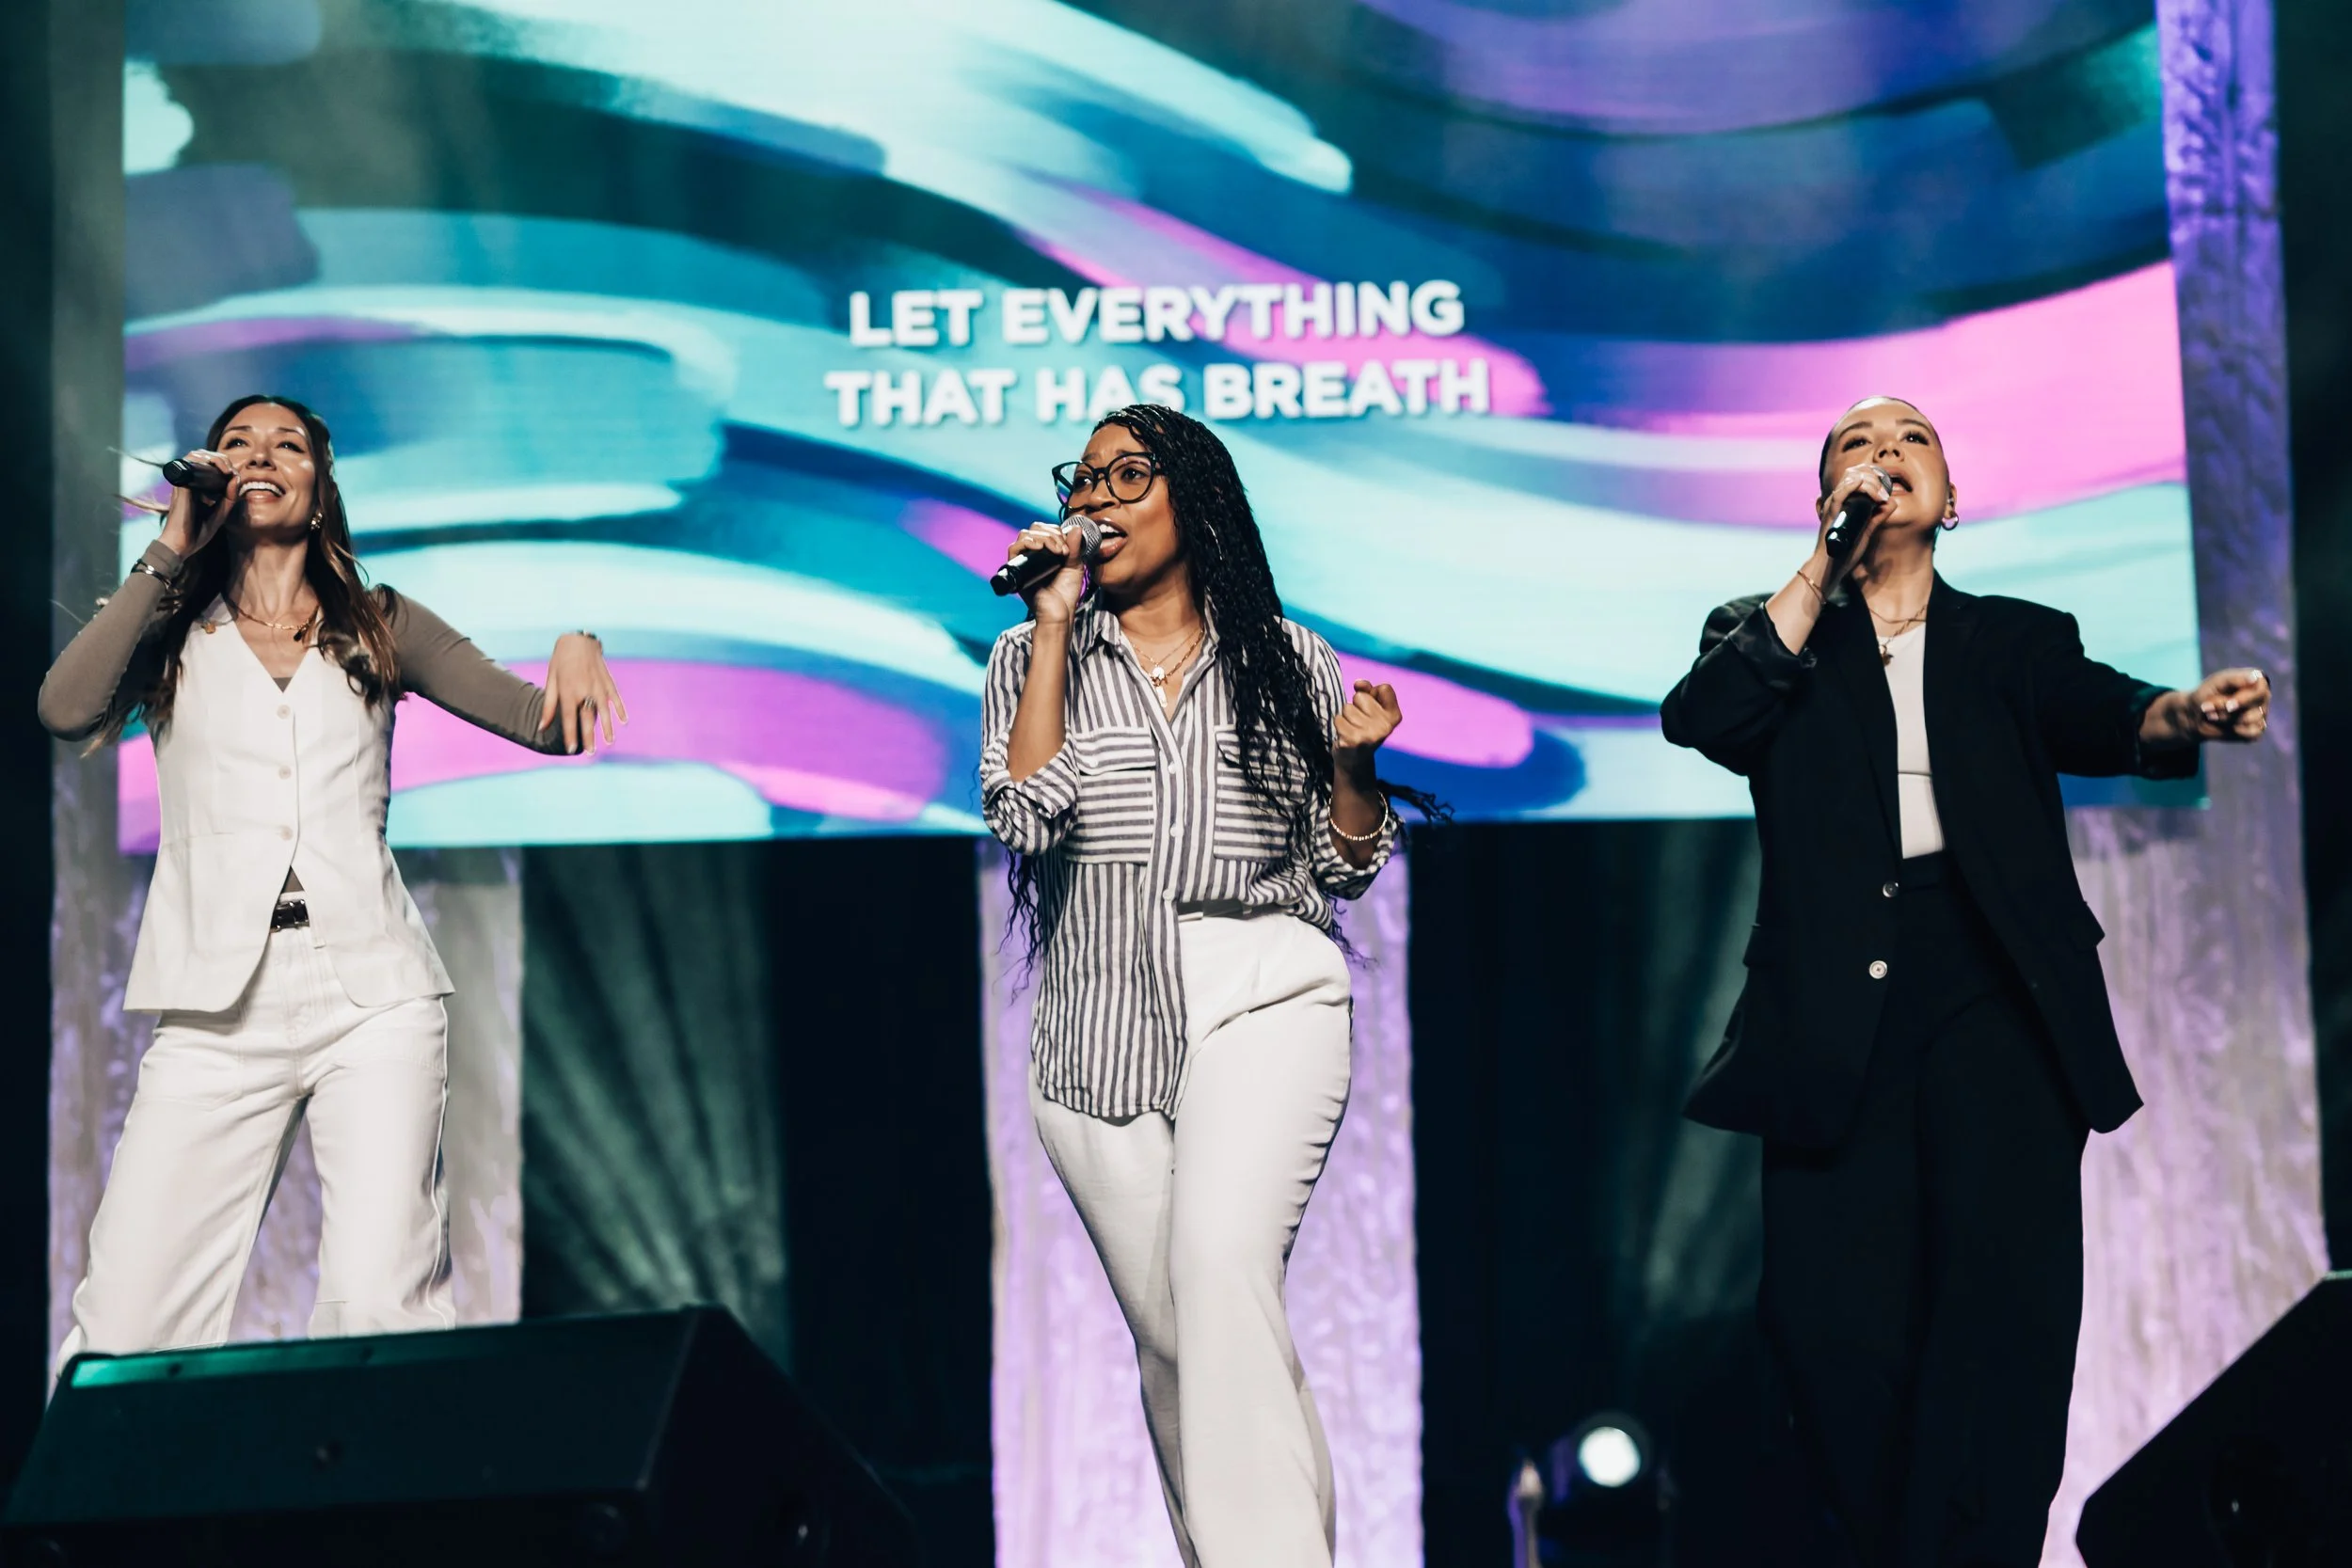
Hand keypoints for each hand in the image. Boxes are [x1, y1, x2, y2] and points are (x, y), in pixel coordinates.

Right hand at [157, 450, 237, 559]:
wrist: (182, 545)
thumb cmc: (198, 532)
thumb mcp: (220, 513)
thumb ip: (229, 497)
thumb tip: (236, 477)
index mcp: (198, 488)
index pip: (210, 467)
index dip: (224, 465)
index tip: (235, 477)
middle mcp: (189, 482)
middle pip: (204, 457)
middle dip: (221, 459)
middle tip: (231, 471)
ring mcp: (184, 482)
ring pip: (197, 455)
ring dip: (215, 458)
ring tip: (226, 469)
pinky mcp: (181, 484)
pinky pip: (189, 462)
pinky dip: (206, 460)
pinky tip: (220, 470)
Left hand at [540, 632, 627, 752]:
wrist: (578, 641)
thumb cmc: (561, 662)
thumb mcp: (551, 681)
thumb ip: (548, 705)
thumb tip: (541, 727)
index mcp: (568, 691)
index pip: (569, 718)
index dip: (570, 735)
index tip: (572, 750)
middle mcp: (584, 691)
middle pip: (588, 719)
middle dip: (589, 737)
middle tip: (590, 753)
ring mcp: (598, 686)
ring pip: (605, 712)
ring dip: (608, 728)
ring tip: (609, 742)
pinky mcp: (608, 682)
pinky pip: (616, 699)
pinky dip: (620, 710)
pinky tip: (623, 722)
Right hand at [1007, 520, 1088, 624]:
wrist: (1059, 612)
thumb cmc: (1066, 594)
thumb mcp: (1074, 566)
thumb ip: (1074, 548)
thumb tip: (1076, 528)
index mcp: (1046, 552)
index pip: (1045, 529)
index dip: (1056, 531)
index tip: (1068, 546)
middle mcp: (1033, 555)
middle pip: (1034, 529)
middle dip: (1051, 534)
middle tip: (1062, 550)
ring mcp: (1024, 561)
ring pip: (1025, 535)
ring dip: (1044, 538)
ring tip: (1056, 551)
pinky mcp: (1017, 569)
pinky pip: (1013, 548)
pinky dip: (1027, 542)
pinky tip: (1039, 547)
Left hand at [1332, 680, 1401, 779]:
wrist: (1355, 760)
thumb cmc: (1363, 728)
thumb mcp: (1371, 708)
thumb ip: (1368, 691)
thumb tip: (1358, 683)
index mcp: (1394, 717)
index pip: (1384, 688)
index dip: (1373, 694)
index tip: (1372, 709)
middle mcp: (1385, 726)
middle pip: (1360, 697)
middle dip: (1356, 706)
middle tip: (1359, 723)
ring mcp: (1369, 734)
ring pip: (1347, 708)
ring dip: (1346, 717)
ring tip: (1352, 729)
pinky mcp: (1352, 740)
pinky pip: (1338, 719)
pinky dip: (1339, 725)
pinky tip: (1346, 735)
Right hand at [1811, 463, 1894, 587]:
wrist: (1830, 568)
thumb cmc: (1845, 553)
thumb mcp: (1867, 532)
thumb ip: (1878, 517)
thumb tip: (1892, 503)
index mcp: (1845, 502)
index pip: (1858, 476)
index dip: (1874, 476)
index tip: (1886, 491)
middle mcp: (1838, 500)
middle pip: (1855, 473)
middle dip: (1874, 477)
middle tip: (1884, 494)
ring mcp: (1833, 505)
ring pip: (1850, 479)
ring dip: (1868, 482)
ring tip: (1879, 496)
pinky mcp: (1830, 513)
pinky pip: (1840, 493)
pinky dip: (1852, 485)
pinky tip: (1862, 484)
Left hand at [2183, 667, 2269, 743]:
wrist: (2195, 715)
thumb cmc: (2207, 693)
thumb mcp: (2216, 683)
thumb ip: (2234, 679)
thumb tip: (2255, 677)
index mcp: (2255, 680)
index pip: (2260, 688)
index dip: (2245, 699)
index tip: (2228, 706)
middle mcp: (2262, 697)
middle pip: (2257, 704)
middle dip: (2229, 708)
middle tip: (2208, 710)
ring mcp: (2261, 713)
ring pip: (2249, 719)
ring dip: (2225, 719)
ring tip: (2211, 715)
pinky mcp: (2256, 730)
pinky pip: (2251, 734)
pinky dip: (2233, 731)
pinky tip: (2223, 725)